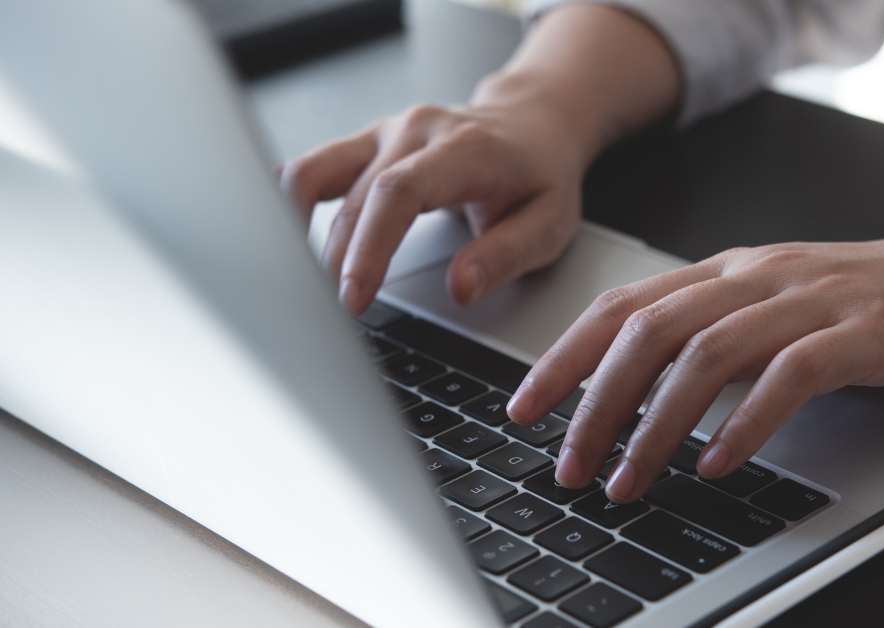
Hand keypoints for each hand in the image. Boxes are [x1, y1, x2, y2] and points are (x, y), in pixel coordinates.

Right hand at [280, 100, 584, 313]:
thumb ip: (505, 256)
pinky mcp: (363, 144)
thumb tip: (461, 289)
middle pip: (354, 198)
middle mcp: (415, 132)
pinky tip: (281, 246)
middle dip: (333, 264)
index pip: (399, 193)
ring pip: (314, 176)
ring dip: (295, 233)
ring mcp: (383, 133)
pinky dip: (287, 206)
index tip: (353, 296)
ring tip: (297, 287)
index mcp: (463, 148)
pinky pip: (309, 170)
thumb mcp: (548, 224)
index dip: (369, 247)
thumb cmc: (540, 177)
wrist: (532, 125)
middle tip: (326, 318)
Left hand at [507, 230, 883, 502]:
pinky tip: (718, 464)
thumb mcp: (778, 310)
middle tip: (569, 465)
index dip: (564, 357)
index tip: (525, 409)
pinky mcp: (862, 332)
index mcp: (729, 272)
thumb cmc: (877, 305)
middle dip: (594, 403)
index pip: (623, 307)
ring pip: (705, 356)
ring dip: (655, 426)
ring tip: (629, 481)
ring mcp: (809, 301)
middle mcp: (757, 279)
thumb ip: (715, 336)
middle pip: (647, 332)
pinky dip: (745, 423)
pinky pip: (788, 375)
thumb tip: (642, 391)